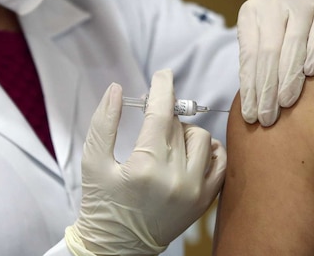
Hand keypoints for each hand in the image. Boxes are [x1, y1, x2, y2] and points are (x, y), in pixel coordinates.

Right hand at [64, 69, 226, 255]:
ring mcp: (194, 191)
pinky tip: (190, 152)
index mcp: (145, 167)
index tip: (163, 75)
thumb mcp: (93, 162)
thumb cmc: (101, 203)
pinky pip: (220, 161)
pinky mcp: (204, 200)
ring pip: (202, 138)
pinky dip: (209, 150)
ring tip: (166, 143)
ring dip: (185, 133)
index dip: (163, 88)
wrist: (116, 247)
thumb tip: (118, 89)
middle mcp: (175, 178)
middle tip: (153, 119)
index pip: (161, 114)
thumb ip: (104, 122)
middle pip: (180, 124)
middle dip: (166, 114)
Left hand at [237, 0, 313, 125]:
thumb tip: (252, 103)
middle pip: (268, 52)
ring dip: (289, 78)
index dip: (250, 88)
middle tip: (267, 118)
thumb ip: (258, 59)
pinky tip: (310, 75)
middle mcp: (274, 4)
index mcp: (251, 12)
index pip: (249, 56)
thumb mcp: (263, 32)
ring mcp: (302, 3)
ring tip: (285, 103)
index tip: (250, 116)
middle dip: (267, 89)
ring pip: (293, 45)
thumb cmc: (282, 22)